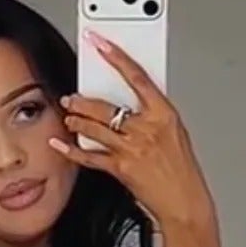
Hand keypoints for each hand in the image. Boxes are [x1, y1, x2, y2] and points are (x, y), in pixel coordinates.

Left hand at [52, 34, 218, 239]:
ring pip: (95, 127)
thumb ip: (153, 115)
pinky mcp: (121, 168)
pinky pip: (90, 156)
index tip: (100, 43)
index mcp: (164, 114)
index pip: (137, 76)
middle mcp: (147, 128)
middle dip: (84, 100)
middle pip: (107, 105)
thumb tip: (130, 102)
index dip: (116, 57)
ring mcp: (133, 147)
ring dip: (77, 120)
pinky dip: (72, 150)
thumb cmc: (181, 170)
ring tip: (68, 116)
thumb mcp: (174, 133)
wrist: (184, 203)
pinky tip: (61, 144)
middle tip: (71, 96)